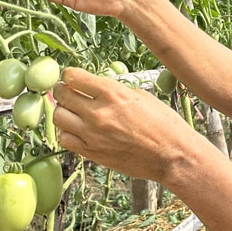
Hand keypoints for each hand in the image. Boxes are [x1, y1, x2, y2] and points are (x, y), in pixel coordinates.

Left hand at [51, 67, 203, 183]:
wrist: (172, 155)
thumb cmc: (163, 124)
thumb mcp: (141, 96)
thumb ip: (115, 90)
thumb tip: (96, 88)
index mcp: (113, 93)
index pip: (74, 77)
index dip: (70, 75)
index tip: (72, 77)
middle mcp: (99, 113)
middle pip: (62, 95)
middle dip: (62, 90)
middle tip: (67, 92)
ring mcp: (93, 135)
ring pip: (59, 117)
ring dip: (63, 111)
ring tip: (73, 112)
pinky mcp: (92, 153)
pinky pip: (65, 139)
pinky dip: (67, 132)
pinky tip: (78, 130)